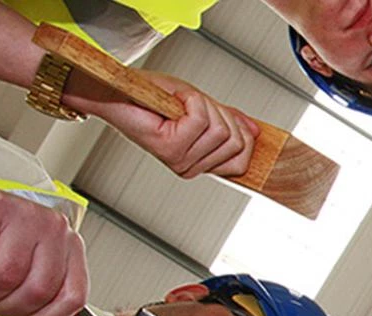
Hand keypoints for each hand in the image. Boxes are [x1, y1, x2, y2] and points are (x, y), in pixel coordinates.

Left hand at [78, 70, 259, 178]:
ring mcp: (180, 160)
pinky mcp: (170, 147)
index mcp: (199, 163)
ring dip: (205, 105)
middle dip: (222, 114)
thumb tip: (255, 131)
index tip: (225, 116)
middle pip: (235, 142)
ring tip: (184, 105)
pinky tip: (177, 103)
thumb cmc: (151, 98)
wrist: (117, 92)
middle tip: (196, 106)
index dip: (240, 131)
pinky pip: (201, 119)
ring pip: (220, 130)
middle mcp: (190, 167)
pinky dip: (193, 101)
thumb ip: (230, 120)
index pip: (242, 160)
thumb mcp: (202, 106)